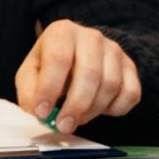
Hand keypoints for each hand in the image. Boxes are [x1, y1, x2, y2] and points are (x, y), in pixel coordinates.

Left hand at [14, 20, 141, 132]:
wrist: (77, 55)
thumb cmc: (51, 65)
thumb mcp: (30, 74)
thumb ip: (29, 93)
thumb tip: (39, 112)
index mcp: (62, 32)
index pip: (58, 59)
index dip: (50, 88)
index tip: (42, 112)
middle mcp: (91, 37)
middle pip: (89, 73)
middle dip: (76, 106)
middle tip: (64, 126)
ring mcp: (114, 50)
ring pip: (110, 85)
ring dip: (92, 110)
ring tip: (76, 118)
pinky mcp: (130, 67)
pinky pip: (130, 94)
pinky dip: (115, 110)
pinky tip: (99, 110)